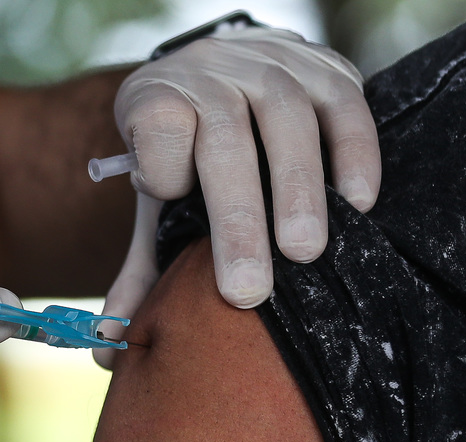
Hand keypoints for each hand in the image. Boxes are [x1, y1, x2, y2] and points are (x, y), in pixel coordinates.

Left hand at [100, 22, 379, 354]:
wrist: (224, 69)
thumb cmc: (186, 152)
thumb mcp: (156, 196)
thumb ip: (139, 267)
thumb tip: (107, 348)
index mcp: (159, 103)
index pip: (159, 129)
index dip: (166, 171)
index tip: (174, 204)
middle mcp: (213, 79)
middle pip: (223, 145)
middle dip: (236, 220)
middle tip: (246, 291)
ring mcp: (273, 69)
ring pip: (287, 122)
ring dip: (298, 191)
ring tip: (304, 253)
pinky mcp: (329, 69)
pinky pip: (347, 107)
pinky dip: (355, 153)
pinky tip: (358, 203)